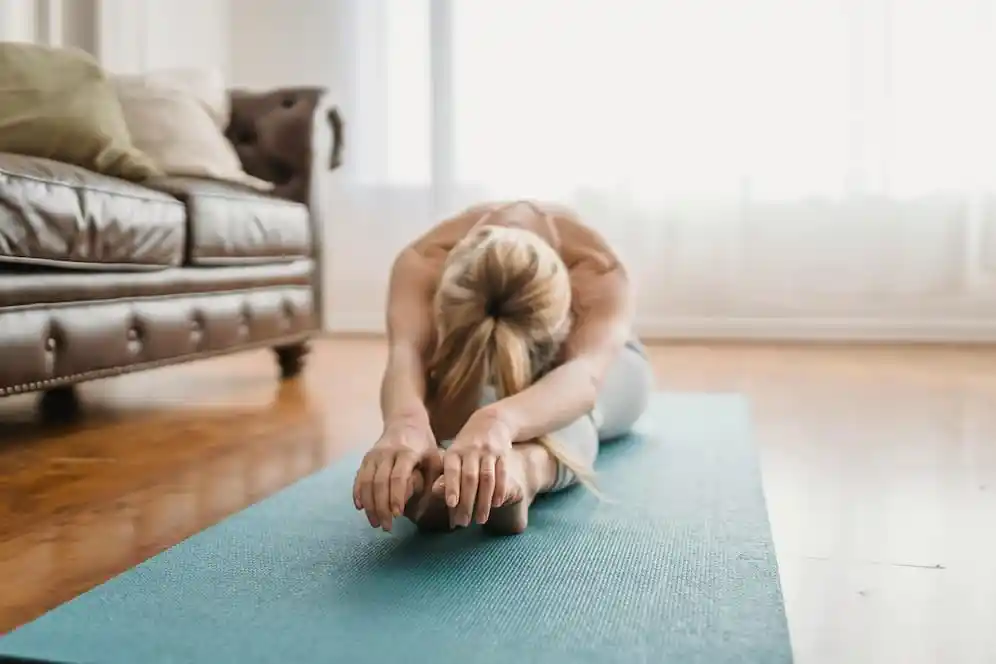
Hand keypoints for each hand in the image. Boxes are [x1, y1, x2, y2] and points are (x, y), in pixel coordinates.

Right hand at [353, 420, 437, 531]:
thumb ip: (434, 480)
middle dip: (381, 507)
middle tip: (387, 527)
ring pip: (366, 482)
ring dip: (369, 505)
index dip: (396, 497)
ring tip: (375, 523)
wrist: (405, 422)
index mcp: (407, 452)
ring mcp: (374, 455)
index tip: (398, 515)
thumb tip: (429, 504)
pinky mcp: (365, 458)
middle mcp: (387, 453)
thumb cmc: (424, 446)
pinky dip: (357, 493)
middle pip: (380, 483)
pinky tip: (361, 508)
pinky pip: (358, 478)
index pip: (398, 477)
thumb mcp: (435, 458)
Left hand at [433, 409, 513, 526]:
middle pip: (470, 478)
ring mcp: (488, 452)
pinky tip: (496, 504)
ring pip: (487, 478)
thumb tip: (435, 492)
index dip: (452, 487)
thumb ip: (445, 472)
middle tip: (464, 522)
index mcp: (455, 452)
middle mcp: (471, 450)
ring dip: (484, 501)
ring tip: (481, 519)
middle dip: (467, 502)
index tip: (451, 504)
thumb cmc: (466, 445)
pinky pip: (502, 474)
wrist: (491, 422)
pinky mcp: (503, 454)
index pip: (452, 470)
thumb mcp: (453, 454)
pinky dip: (499, 490)